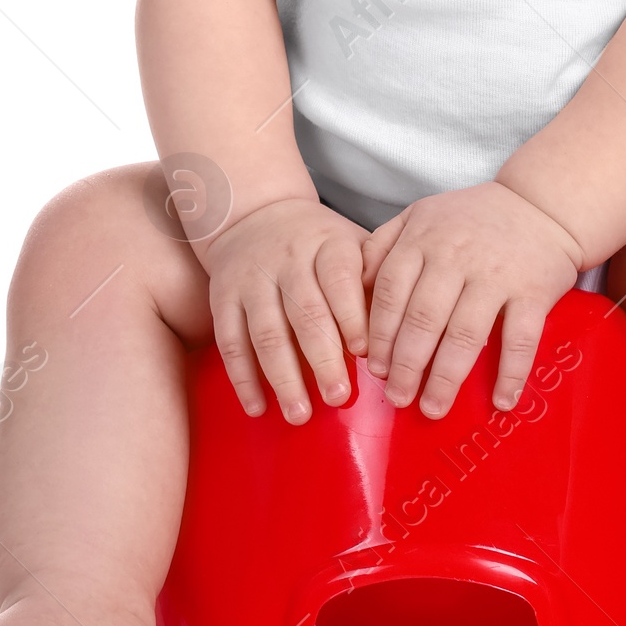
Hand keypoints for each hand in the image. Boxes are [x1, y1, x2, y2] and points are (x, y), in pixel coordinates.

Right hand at [196, 198, 368, 424]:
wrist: (255, 212)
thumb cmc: (319, 243)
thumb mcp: (351, 243)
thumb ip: (375, 277)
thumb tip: (403, 328)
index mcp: (328, 245)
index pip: (339, 279)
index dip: (351, 316)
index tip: (364, 353)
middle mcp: (288, 260)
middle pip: (305, 312)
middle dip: (322, 359)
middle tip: (338, 397)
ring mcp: (252, 278)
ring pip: (267, 332)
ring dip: (283, 377)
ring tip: (300, 413)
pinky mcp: (223, 297)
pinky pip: (230, 341)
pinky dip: (242, 378)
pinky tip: (258, 407)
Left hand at [361, 182, 582, 418]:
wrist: (540, 204)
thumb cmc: (472, 219)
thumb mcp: (419, 215)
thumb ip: (382, 245)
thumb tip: (355, 290)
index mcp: (423, 239)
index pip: (391, 292)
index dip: (380, 334)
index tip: (374, 368)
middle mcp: (456, 257)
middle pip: (423, 318)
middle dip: (406, 365)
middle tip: (397, 398)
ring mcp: (497, 275)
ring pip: (465, 333)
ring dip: (446, 377)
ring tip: (433, 407)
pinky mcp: (534, 290)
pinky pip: (521, 338)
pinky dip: (511, 373)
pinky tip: (500, 400)